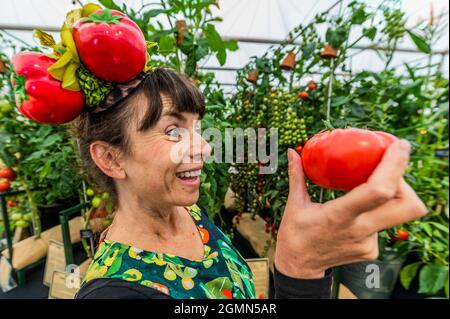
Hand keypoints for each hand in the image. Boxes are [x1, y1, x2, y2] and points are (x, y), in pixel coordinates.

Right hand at [274, 140, 426, 278]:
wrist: (299, 267)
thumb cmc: (295, 235)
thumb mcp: (294, 204)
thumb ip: (297, 176)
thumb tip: (293, 152)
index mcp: (339, 216)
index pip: (379, 191)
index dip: (395, 167)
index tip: (398, 146)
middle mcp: (360, 230)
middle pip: (409, 206)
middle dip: (406, 181)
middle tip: (392, 166)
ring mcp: (369, 243)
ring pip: (398, 213)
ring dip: (391, 194)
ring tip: (373, 183)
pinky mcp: (372, 250)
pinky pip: (384, 224)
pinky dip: (376, 211)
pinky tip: (359, 209)